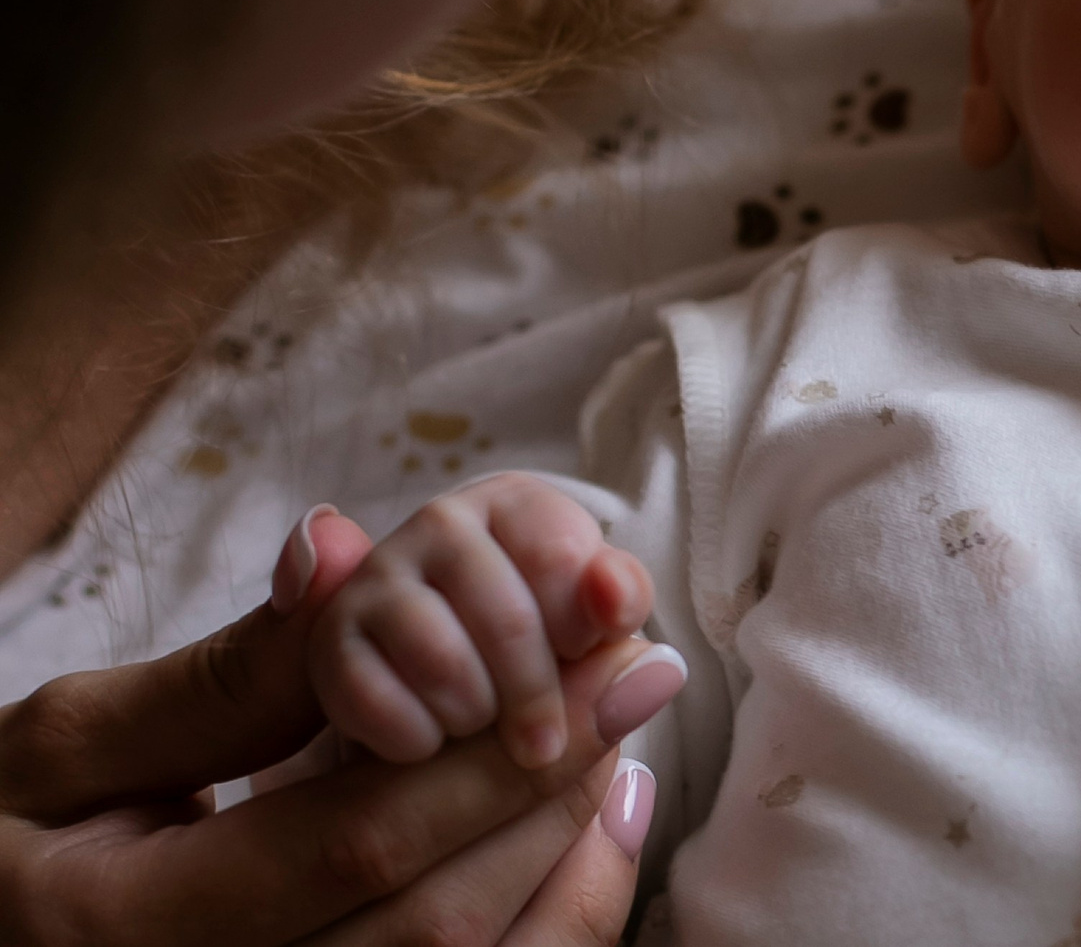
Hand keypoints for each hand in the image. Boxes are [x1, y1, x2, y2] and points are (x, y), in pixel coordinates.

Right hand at [0, 507, 676, 944]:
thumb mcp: (62, 752)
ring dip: (569, 858)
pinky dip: (550, 924)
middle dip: (555, 786)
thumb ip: (220, 677)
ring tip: (621, 745)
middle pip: (440, 919)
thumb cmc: (9, 847)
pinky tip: (586, 834)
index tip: (612, 651)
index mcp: (132, 933)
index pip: (360, 843)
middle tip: (637, 672)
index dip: (503, 749)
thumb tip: (339, 554)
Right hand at [312, 475, 652, 770]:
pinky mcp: (328, 640)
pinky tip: (426, 742)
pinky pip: (372, 699)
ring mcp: (376, 576)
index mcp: (517, 505)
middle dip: (535, 696)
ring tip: (480, 726)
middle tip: (541, 742)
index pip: (565, 557)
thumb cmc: (538, 653)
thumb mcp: (592, 630)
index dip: (583, 626)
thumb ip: (617, 626)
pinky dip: (412, 739)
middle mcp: (442, 522)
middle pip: (509, 617)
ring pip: (442, 659)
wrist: (441, 704)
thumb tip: (661, 664)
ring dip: (473, 715)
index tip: (583, 660)